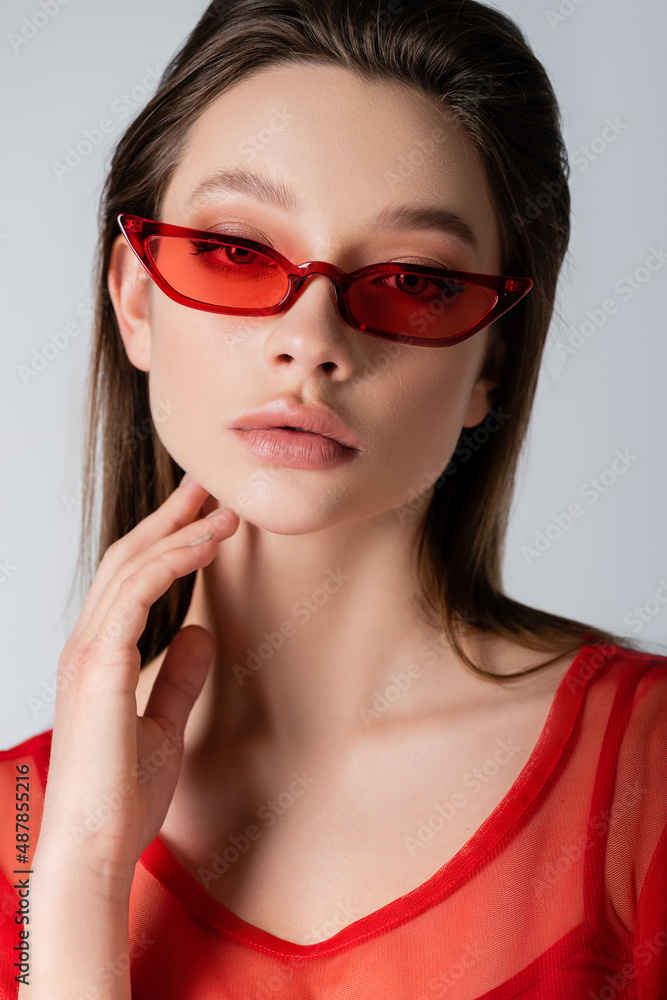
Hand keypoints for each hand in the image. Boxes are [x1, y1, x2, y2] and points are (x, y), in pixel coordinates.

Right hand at [34, 477, 238, 889]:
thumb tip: (202, 634)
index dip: (166, 540)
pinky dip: (172, 560)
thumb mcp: (165, 726)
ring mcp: (88, 651)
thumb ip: (178, 679)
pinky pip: (136, 592)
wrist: (96, 846)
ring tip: (224, 509)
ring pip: (131, 565)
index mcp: (100, 656)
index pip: (131, 579)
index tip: (203, 514)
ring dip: (181, 531)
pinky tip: (206, 544)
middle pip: (127, 557)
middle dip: (170, 517)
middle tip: (209, 485)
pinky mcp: (99, 663)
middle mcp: (88, 644)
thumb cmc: (122, 796)